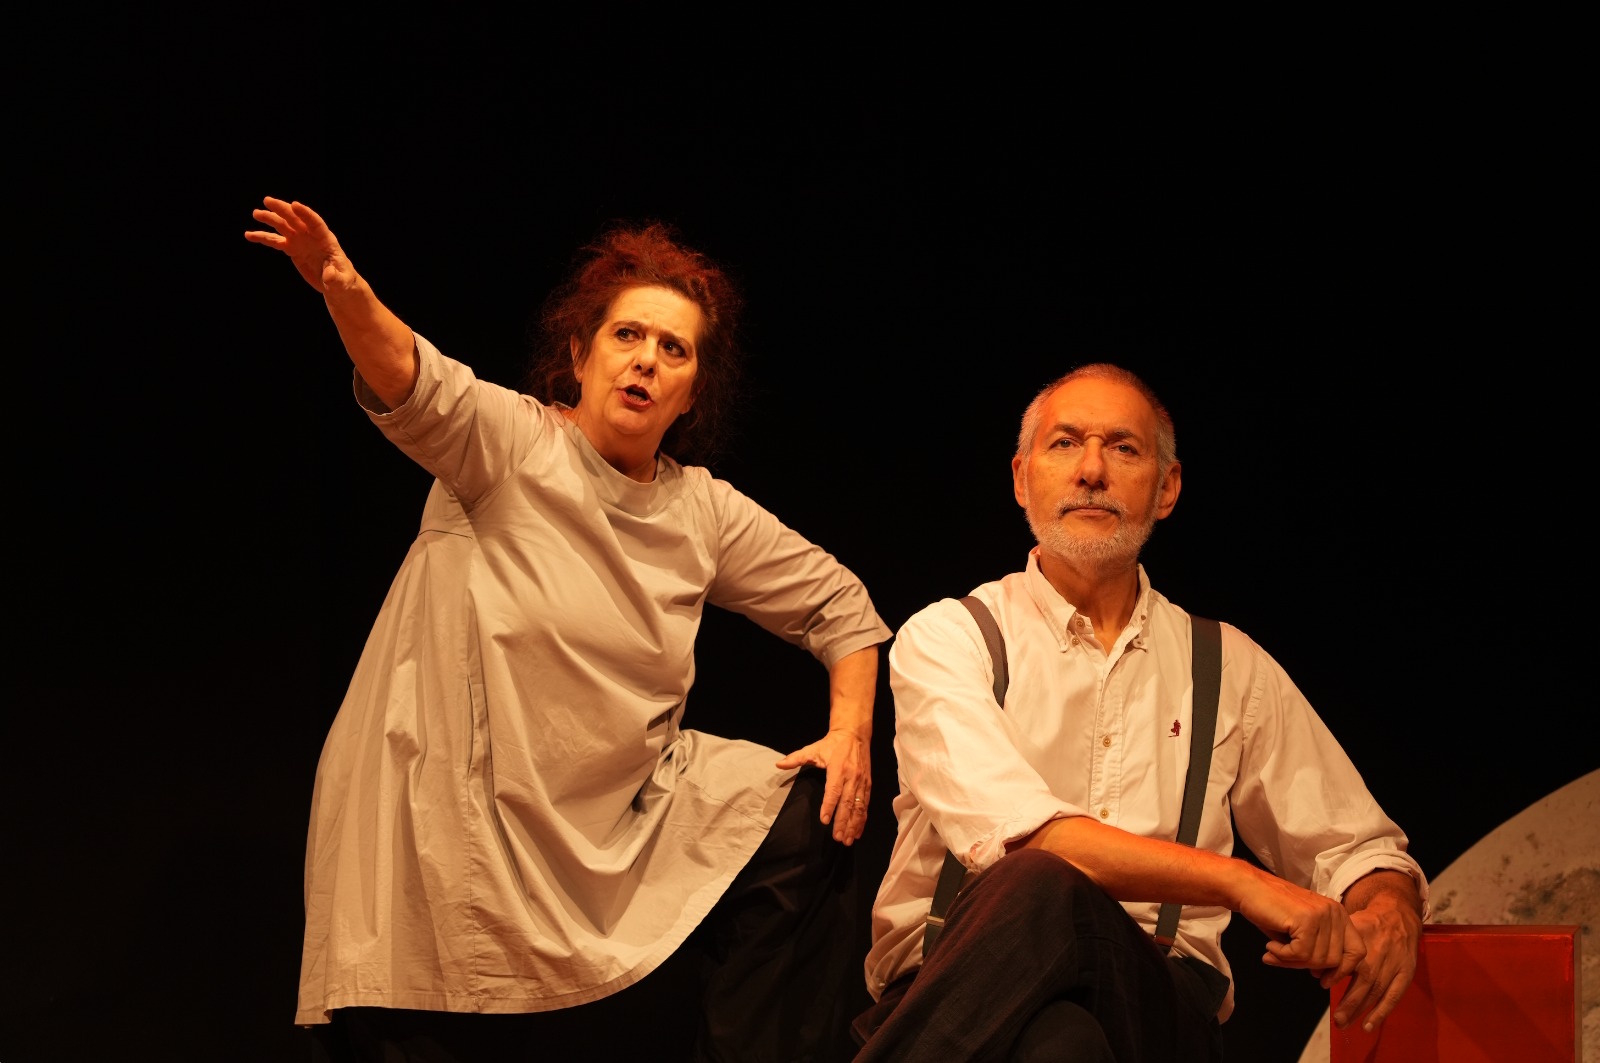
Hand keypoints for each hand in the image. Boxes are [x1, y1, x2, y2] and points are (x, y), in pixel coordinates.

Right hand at [244, 197, 357, 294]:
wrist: (336, 285)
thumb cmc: (344, 282)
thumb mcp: (342, 282)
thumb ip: (336, 278)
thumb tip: (329, 276)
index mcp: (326, 240)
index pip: (316, 223)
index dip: (306, 214)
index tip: (294, 204)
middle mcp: (311, 236)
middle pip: (296, 219)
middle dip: (283, 210)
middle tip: (268, 200)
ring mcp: (300, 241)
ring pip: (283, 226)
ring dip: (270, 219)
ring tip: (256, 213)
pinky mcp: (292, 249)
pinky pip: (275, 241)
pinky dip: (263, 238)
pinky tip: (249, 235)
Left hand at [776, 728, 869, 844]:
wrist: (854, 734)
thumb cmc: (832, 744)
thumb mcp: (813, 749)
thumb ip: (796, 758)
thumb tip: (778, 764)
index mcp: (838, 768)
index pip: (833, 790)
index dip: (829, 805)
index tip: (825, 820)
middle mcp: (852, 777)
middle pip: (847, 802)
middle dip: (842, 821)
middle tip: (837, 837)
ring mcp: (862, 782)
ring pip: (858, 807)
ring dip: (853, 824)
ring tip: (847, 839)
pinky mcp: (867, 785)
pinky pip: (865, 805)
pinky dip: (862, 820)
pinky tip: (857, 832)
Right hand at [1239, 871, 1362, 980]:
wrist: (1247, 889)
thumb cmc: (1271, 911)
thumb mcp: (1303, 932)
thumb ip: (1319, 950)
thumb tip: (1326, 977)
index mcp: (1339, 914)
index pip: (1357, 951)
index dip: (1343, 970)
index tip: (1324, 981)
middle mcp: (1335, 912)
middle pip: (1335, 960)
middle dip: (1307, 966)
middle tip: (1284, 960)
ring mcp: (1321, 914)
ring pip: (1318, 959)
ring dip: (1291, 961)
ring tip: (1274, 951)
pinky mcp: (1305, 918)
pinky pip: (1300, 953)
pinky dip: (1282, 956)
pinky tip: (1271, 946)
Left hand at [1329, 875, 1422, 1032]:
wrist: (1397, 914)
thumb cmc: (1365, 922)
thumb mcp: (1347, 923)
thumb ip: (1331, 944)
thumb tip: (1312, 968)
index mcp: (1362, 939)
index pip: (1348, 959)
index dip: (1336, 973)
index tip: (1322, 982)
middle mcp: (1379, 952)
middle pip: (1364, 980)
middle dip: (1349, 1001)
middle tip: (1335, 1018)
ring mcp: (1394, 964)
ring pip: (1377, 991)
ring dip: (1360, 1010)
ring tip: (1344, 1023)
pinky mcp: (1405, 973)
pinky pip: (1394, 995)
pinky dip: (1381, 1012)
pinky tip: (1367, 1026)